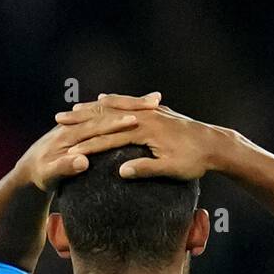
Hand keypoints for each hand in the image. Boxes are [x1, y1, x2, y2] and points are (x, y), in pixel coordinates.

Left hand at [16, 103, 152, 192]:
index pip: (98, 124)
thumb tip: (81, 162)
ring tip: (155, 100)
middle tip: (157, 99)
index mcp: (70, 133)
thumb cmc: (38, 175)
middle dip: (131, 105)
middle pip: (107, 111)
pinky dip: (124, 114)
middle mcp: (77, 124)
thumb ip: (64, 168)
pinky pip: (108, 119)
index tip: (136, 118)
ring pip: (109, 111)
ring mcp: (79, 125)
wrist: (25, 171)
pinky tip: (141, 112)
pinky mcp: (82, 130)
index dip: (116, 121)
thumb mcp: (48, 174)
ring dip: (132, 105)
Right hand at [57, 93, 226, 181]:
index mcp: (145, 131)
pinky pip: (126, 103)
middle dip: (81, 119)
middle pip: (106, 116)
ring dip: (92, 108)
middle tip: (58, 119)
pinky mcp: (155, 111)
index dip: (87, 145)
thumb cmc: (193, 161)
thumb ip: (145, 169)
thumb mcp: (170, 170)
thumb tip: (121, 172)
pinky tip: (103, 101)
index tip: (66, 149)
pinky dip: (111, 102)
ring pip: (114, 106)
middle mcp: (145, 116)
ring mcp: (150, 111)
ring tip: (73, 108)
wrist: (214, 144)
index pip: (109, 138)